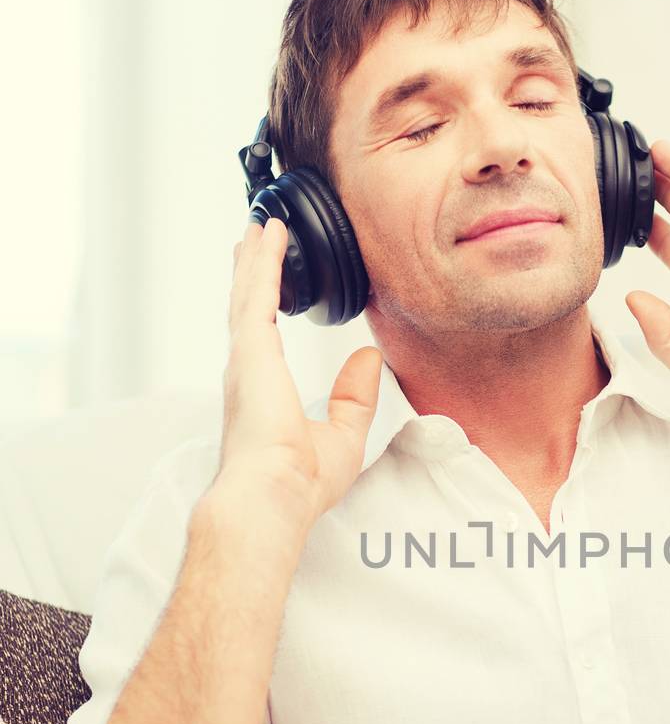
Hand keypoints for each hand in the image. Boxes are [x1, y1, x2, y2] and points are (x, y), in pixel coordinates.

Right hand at [217, 216, 382, 531]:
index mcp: (263, 392)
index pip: (262, 335)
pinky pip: (257, 294)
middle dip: (253, 270)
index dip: (264, 302)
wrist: (275, 496)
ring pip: (249, 294)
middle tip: (256, 237)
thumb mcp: (344, 436)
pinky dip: (263, 262)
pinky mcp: (252, 351)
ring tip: (261, 226)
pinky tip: (267, 236)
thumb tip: (368, 359)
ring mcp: (246, 360)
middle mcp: (248, 372)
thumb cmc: (300, 482)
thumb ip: (354, 397)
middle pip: (249, 306)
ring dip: (256, 258)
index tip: (264, 277)